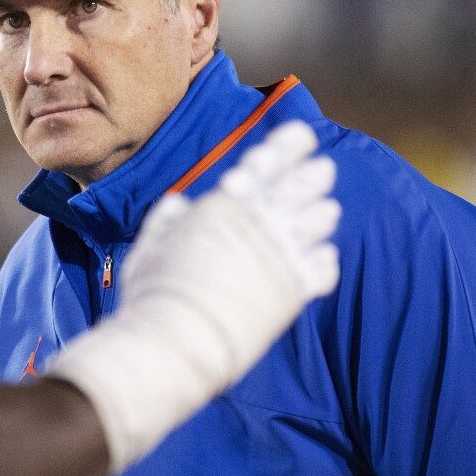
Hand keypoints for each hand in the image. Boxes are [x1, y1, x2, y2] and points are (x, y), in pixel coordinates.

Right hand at [47, 120, 341, 473]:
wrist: (174, 340)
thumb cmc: (152, 292)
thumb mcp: (149, 243)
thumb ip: (167, 218)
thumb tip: (180, 204)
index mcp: (225, 203)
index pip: (270, 159)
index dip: (290, 143)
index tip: (303, 135)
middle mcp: (259, 222)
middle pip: (307, 183)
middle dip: (314, 174)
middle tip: (320, 172)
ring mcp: (280, 255)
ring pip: (322, 219)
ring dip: (321, 213)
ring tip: (322, 213)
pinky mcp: (293, 291)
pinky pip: (326, 266)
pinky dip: (323, 259)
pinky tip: (318, 260)